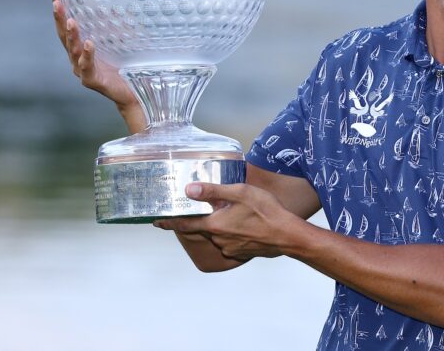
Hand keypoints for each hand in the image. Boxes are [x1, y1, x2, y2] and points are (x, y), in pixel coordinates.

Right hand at [51, 0, 143, 127]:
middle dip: (60, 19)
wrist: (134, 92)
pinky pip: (87, 67)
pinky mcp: (92, 80)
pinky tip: (88, 43)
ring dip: (71, 35)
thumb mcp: (118, 43)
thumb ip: (114, 27)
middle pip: (64, 36)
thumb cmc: (124, 67)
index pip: (67, 25)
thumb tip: (115, 4)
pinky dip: (87, 55)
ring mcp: (82, 70)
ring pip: (73, 51)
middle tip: (57, 2)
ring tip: (71, 20)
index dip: (60, 8)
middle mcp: (77, 59)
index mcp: (80, 48)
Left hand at [155, 182, 300, 260]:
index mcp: (214, 224)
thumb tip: (189, 190)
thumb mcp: (240, 193)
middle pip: (202, 228)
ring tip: (234, 215)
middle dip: (201, 220)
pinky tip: (245, 225)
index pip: (183, 225)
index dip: (169, 223)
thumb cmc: (266, 212)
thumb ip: (214, 191)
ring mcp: (229, 248)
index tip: (157, 222)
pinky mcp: (240, 253)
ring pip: (217, 235)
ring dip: (220, 226)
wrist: (287, 236)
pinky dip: (232, 233)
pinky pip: (230, 242)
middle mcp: (218, 239)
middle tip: (206, 210)